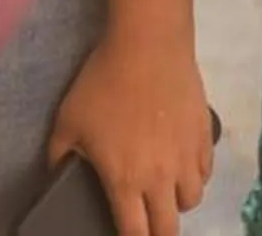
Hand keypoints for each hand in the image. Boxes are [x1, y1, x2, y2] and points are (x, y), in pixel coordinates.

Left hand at [45, 34, 212, 235]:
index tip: (126, 234)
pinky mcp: (205, 138)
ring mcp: (187, 159)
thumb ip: (59, 155)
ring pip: (191, 201)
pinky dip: (194, 176)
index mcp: (125, 180)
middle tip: (147, 222)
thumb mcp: (67, 120)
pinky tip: (181, 164)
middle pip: (168, 228)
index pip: (134, 233)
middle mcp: (161, 178)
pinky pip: (205, 173)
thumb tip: (56, 173)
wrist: (147, 45)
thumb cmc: (102, 83)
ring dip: (176, 202)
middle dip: (156, 232)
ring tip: (164, 190)